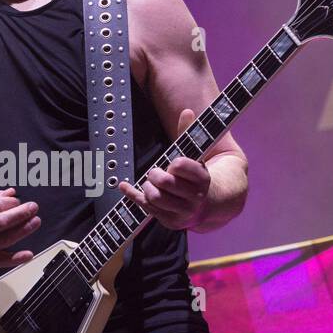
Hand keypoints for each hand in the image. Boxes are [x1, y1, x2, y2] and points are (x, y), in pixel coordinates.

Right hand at [0, 188, 40, 268]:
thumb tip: (11, 193)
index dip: (6, 203)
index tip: (17, 200)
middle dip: (18, 214)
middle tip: (33, 207)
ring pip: (4, 240)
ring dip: (22, 231)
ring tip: (35, 221)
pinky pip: (2, 262)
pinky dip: (16, 259)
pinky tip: (29, 254)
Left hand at [119, 108, 210, 230]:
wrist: (208, 203)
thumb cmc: (196, 175)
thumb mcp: (196, 155)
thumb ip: (189, 134)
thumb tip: (186, 111)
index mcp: (203, 178)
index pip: (181, 166)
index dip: (174, 163)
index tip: (173, 163)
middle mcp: (195, 198)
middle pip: (165, 183)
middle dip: (155, 174)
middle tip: (156, 172)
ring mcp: (183, 212)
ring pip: (155, 198)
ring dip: (147, 187)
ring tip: (152, 183)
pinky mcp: (170, 221)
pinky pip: (146, 208)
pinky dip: (133, 195)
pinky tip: (124, 186)